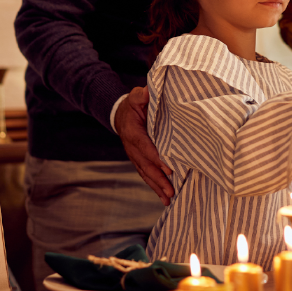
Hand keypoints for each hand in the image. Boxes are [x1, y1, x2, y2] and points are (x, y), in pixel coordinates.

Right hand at [115, 86, 173, 204]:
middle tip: (171, 189)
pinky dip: (155, 187)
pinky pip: (146, 175)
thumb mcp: (135, 97)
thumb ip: (140, 95)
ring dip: (157, 187)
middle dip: (158, 179)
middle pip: (145, 165)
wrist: (120, 114)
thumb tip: (146, 92)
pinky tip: (164, 198)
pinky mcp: (138, 161)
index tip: (168, 168)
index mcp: (132, 132)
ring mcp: (134, 156)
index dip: (155, 158)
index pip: (144, 146)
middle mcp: (131, 147)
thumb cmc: (133, 105)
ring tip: (168, 198)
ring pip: (146, 174)